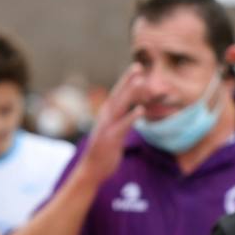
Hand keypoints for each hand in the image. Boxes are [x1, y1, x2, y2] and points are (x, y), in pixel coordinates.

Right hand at [80, 64, 145, 183]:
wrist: (92, 169)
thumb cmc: (104, 151)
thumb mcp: (114, 133)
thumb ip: (121, 121)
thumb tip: (129, 115)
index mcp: (107, 114)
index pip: (118, 94)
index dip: (127, 81)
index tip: (137, 69)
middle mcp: (106, 117)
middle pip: (118, 94)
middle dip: (128, 80)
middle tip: (138, 66)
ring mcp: (107, 126)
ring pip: (120, 105)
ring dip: (130, 92)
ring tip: (141, 80)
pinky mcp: (111, 138)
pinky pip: (123, 125)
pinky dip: (132, 117)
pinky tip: (141, 110)